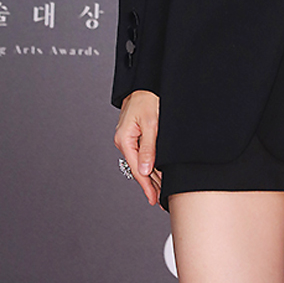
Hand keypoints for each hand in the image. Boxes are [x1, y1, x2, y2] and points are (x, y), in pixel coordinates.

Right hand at [114, 90, 161, 206]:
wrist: (145, 83)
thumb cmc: (147, 98)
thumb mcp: (151, 123)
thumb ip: (149, 147)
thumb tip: (145, 171)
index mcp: (124, 139)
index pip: (137, 168)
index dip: (147, 185)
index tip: (153, 198)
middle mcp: (123, 140)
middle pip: (138, 168)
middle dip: (150, 184)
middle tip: (160, 199)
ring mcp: (127, 138)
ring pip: (140, 162)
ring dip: (151, 175)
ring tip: (160, 190)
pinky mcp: (133, 134)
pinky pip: (141, 153)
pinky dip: (150, 163)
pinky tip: (156, 171)